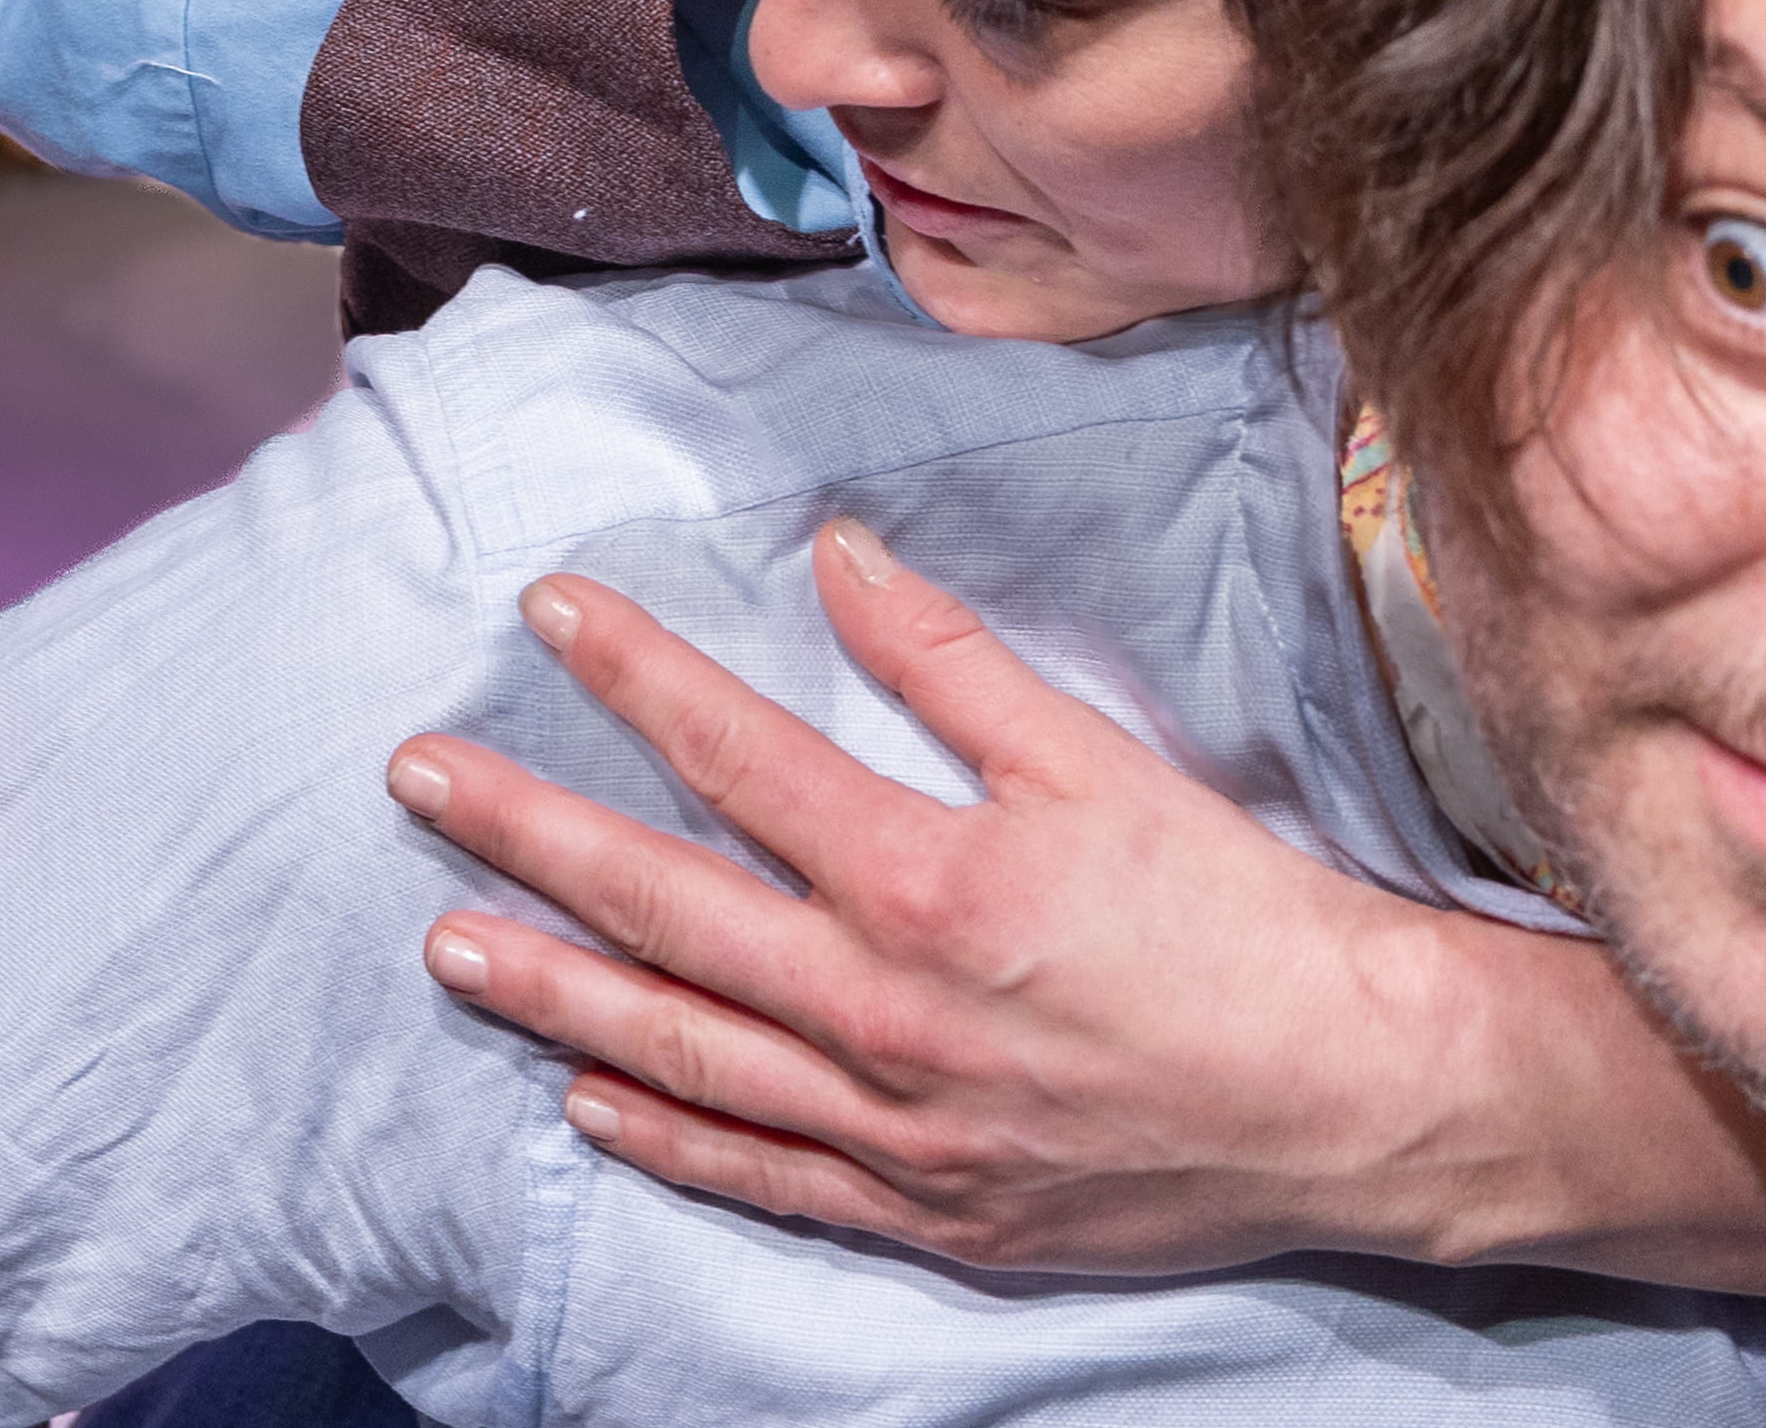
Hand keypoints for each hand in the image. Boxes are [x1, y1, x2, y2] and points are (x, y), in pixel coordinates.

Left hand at [389, 523, 1534, 1272]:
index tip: (547, 612)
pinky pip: (758, 1175)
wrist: (1351, 1100)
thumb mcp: (1098, 760)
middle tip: (415, 780)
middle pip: (663, 909)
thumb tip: (838, 554)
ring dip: (552, 994)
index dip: (633, 676)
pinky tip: (585, 1100)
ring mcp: (892, 1127)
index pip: (737, 758)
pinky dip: (662, 1138)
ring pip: (681, 1053)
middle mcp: (882, 1014)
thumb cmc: (1236, 919)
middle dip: (525, 835)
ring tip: (445, 944)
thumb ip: (950, 660)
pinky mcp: (923, 1211)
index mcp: (924, 884)